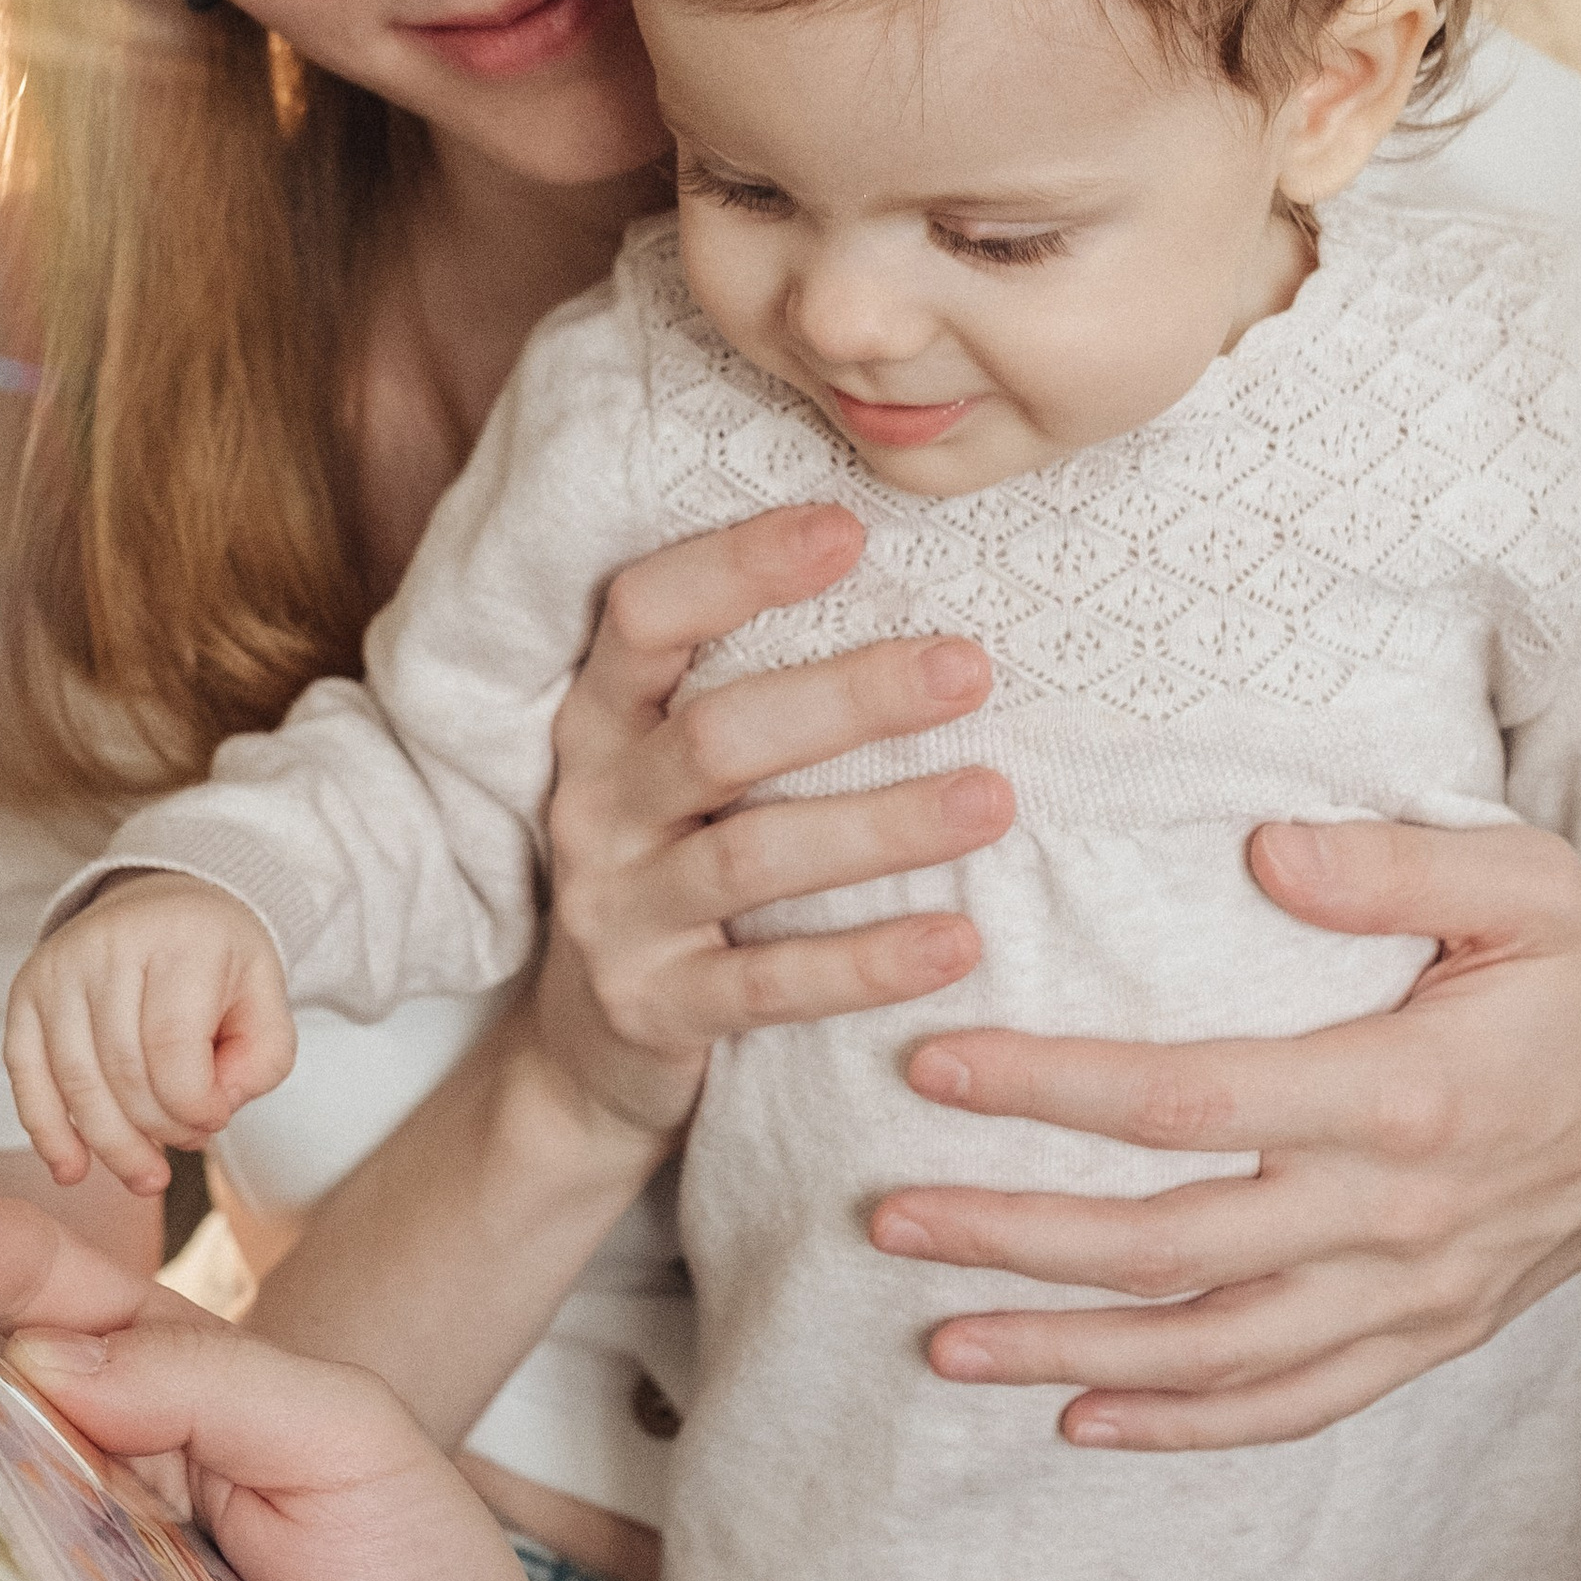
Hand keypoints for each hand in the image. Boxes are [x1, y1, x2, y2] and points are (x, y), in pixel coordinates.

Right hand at [3, 875, 296, 1199]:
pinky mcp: (26, 993)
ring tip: (145, 1175)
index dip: (195, 1107)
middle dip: (158, 1130)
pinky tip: (73, 1168)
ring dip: (111, 1145)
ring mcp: (58, 968)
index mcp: (180, 939)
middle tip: (186, 1146)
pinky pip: (26, 1075)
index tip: (215, 1121)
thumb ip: (261, 1062)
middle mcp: (109, 945)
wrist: (163, 904)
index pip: (174, 1049)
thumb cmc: (217, 961)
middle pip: (123, 1072)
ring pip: (76, 1083)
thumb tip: (209, 1112)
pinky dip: (48, 1131)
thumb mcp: (266, 1000)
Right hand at [535, 502, 1013, 1130]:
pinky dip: (866, 964)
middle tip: (969, 669)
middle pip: (718, 735)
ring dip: (881, 827)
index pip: (644, 616)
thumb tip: (913, 586)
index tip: (850, 529)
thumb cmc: (677, 863)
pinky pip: (769, 985)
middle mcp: (594, 805)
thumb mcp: (679, 768)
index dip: (737, 568)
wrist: (588, 1051)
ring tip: (993, 800)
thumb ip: (750, 686)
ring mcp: (615, 913)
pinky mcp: (654, 1009)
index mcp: (600, 721)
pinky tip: (958, 943)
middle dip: (849, 697)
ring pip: (753, 857)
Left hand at [869, 819, 1580, 1447]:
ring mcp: (1417, 1293)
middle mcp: (1398, 1213)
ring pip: (1213, 1351)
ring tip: (942, 1342)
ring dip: (1070, 1352)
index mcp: (1405, 1091)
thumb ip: (1388, 864)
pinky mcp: (1433, 1335)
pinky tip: (1082, 1420)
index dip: (1050, 1089)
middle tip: (888, 1219)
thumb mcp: (1523, 877)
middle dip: (1016, 1238)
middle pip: (1170, 1247)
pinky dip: (1184, 1425)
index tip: (933, 1067)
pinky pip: (1293, 1402)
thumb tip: (1258, 852)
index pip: (1187, 1100)